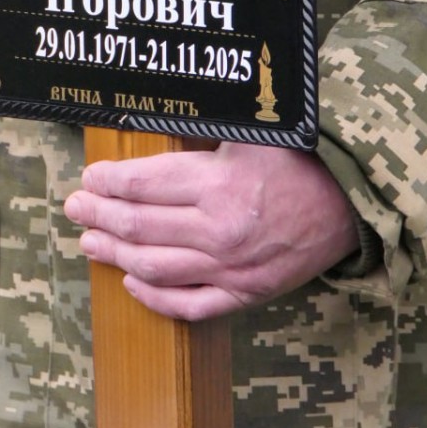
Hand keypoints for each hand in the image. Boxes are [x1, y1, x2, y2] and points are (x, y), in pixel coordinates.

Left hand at [64, 141, 359, 319]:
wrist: (352, 202)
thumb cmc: (302, 157)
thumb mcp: (251, 131)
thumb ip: (201, 134)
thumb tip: (149, 122)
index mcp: (219, 184)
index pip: (144, 185)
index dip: (109, 182)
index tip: (89, 177)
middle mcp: (220, 231)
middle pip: (139, 227)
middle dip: (98, 216)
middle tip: (74, 207)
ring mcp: (231, 268)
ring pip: (154, 267)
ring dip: (114, 255)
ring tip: (90, 243)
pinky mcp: (246, 293)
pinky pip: (190, 305)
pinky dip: (155, 298)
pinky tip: (132, 283)